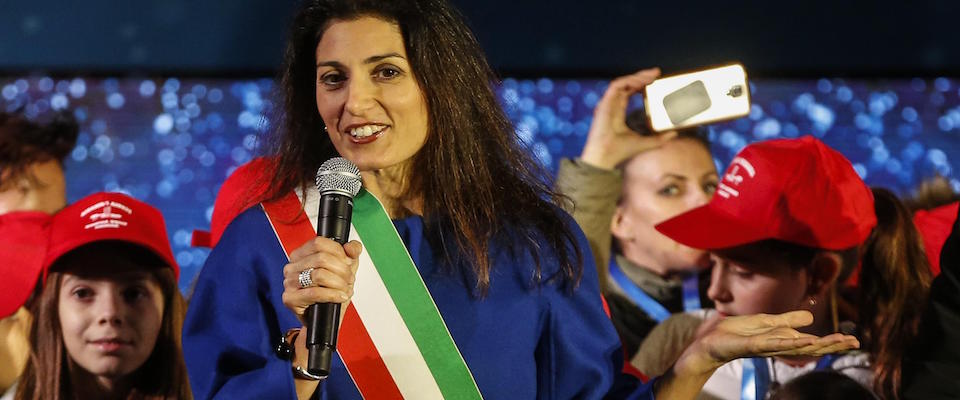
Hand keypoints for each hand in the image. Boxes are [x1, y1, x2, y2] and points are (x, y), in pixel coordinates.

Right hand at [281, 237, 361, 323]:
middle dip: (342, 270)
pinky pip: (315, 293)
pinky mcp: (290, 298)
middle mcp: (291, 266)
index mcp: (301, 254)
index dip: (338, 251)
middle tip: (349, 279)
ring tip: (345, 289)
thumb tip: (351, 247)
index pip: (319, 243)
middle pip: (321, 258)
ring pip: (319, 275)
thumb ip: (352, 253)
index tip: (347, 262)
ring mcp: (289, 282)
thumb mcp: (346, 268)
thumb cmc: (332, 290)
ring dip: (339, 283)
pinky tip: (340, 297)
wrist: (326, 317)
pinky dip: (333, 295)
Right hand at [580, 68, 677, 169]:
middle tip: (657, 73)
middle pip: (627, 84)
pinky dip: (628, 81)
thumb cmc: (621, 152)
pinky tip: (641, 81)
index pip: (629, 92)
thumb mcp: (646, 142)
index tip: (655, 80)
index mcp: (618, 112)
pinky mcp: (605, 103)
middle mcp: (612, 105)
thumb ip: (660, 138)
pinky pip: (616, 85)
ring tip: (652, 75)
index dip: (641, 84)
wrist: (607, 157)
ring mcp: (608, 103)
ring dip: (637, 77)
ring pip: (622, 82)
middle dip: (641, 76)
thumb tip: (675, 134)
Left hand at [675, 310, 859, 376]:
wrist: (711, 340)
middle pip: (811, 346)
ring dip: (818, 344)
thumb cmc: (736, 333)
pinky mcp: (752, 345)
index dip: (832, 341)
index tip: (854, 339)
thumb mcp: (766, 322)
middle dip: (833, 344)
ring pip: (797, 346)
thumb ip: (787, 321)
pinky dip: (789, 341)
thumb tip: (810, 319)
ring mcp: (766, 347)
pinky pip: (773, 343)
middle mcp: (778, 346)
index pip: (813, 341)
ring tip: (838, 341)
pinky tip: (805, 340)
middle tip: (855, 342)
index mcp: (783, 341)